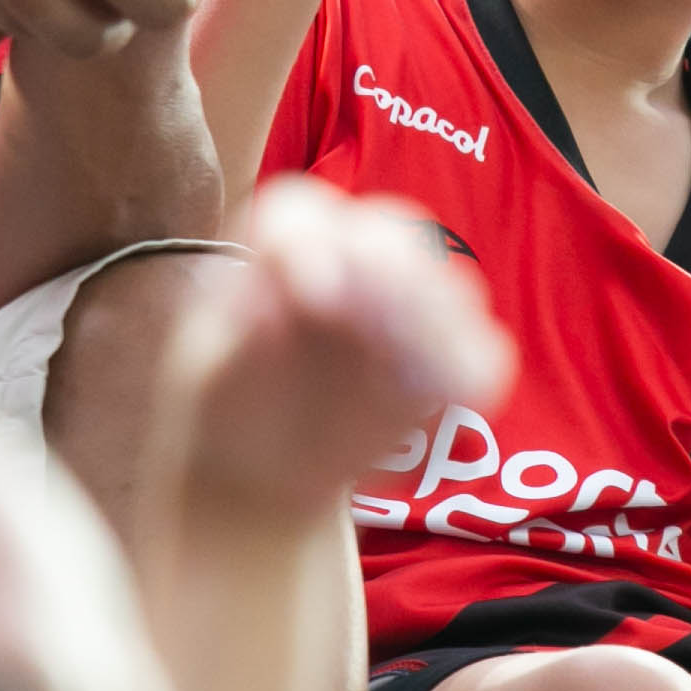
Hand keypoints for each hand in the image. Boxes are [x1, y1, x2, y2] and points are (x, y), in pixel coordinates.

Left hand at [165, 178, 513, 523]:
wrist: (258, 476)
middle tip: (376, 321)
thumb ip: (241, 337)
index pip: (303, 214)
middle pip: (391, 233)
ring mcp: (403, 313)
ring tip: (411, 363)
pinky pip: (481, 353)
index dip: (316, 241)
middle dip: (393, 268)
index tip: (314, 296)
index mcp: (285, 254)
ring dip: (437, 316)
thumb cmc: (227, 413)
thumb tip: (276, 304)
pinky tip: (448, 391)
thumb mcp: (208, 373)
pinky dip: (473, 364)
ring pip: (446, 284)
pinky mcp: (438, 367)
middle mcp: (352, 267)